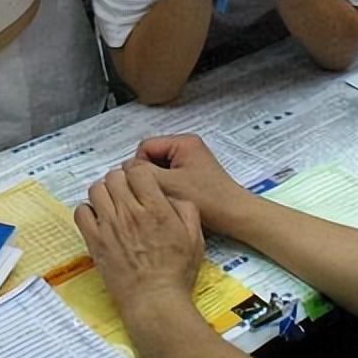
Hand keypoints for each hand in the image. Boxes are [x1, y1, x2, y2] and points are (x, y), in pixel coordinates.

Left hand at [74, 163, 202, 318]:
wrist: (155, 301)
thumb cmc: (176, 272)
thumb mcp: (195, 237)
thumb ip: (186, 208)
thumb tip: (170, 194)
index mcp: (155, 209)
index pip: (138, 171)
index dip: (139, 172)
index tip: (141, 181)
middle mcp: (130, 213)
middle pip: (115, 176)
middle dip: (121, 179)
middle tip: (127, 191)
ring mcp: (109, 227)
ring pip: (96, 189)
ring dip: (104, 191)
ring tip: (112, 202)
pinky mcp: (95, 242)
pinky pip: (81, 212)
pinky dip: (88, 209)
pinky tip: (99, 217)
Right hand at [126, 134, 249, 232]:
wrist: (234, 215)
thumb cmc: (207, 199)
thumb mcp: (168, 184)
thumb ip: (141, 173)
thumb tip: (123, 169)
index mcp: (183, 142)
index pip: (145, 147)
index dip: (139, 168)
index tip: (147, 186)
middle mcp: (188, 146)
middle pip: (152, 157)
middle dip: (150, 176)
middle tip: (157, 193)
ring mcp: (192, 160)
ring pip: (160, 169)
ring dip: (159, 184)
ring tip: (167, 199)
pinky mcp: (194, 174)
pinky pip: (171, 177)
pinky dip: (169, 188)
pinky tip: (175, 201)